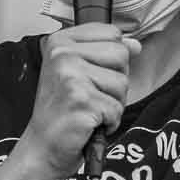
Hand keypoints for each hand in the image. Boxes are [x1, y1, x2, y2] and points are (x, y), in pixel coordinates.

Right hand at [24, 23, 140, 176]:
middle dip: (115, 80)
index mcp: (60, 42)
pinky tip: (89, 123)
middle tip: (91, 95)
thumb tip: (135, 45)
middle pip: (121, 54)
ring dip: (113, 103)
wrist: (43, 146)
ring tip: (89, 109)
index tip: (92, 74)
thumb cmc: (61, 110)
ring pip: (122, 82)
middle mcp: (62, 54)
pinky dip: (109, 121)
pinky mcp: (82, 100)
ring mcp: (71, 77)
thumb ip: (107, 53)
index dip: (113, 58)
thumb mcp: (79, 72)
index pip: (112, 33)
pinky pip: (117, 108)